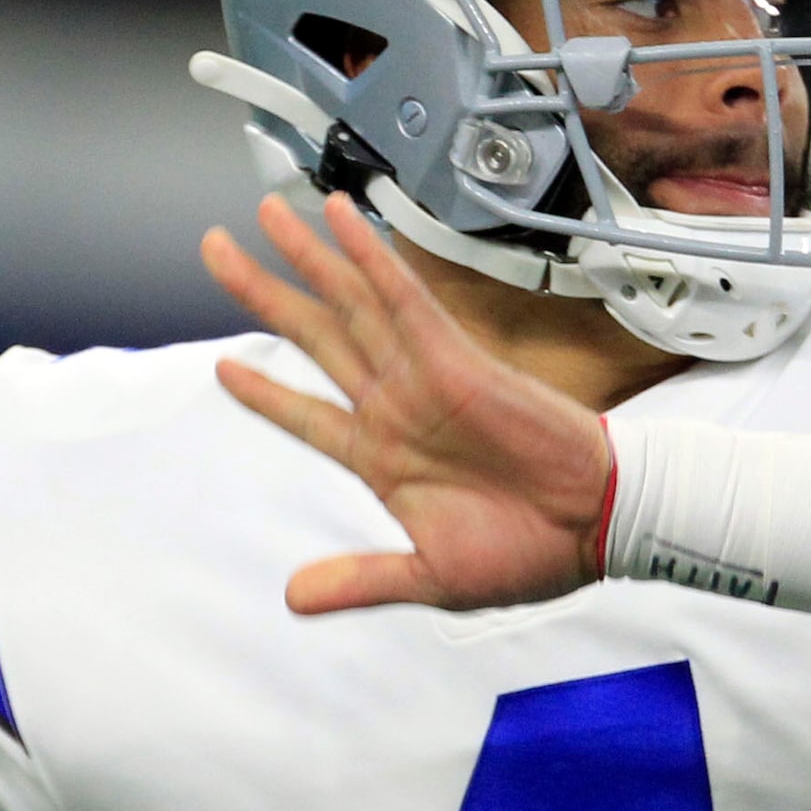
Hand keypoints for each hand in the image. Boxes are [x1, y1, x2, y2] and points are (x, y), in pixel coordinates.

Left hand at [201, 193, 612, 614]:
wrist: (598, 528)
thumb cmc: (529, 553)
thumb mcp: (430, 578)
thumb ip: (359, 580)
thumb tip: (293, 600)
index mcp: (382, 458)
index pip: (306, 416)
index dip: (264, 392)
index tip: (224, 367)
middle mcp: (394, 407)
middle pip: (313, 337)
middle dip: (262, 291)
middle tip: (212, 248)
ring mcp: (421, 378)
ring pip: (349, 305)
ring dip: (307, 257)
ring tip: (264, 210)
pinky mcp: (455, 359)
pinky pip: (403, 299)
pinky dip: (370, 259)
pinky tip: (338, 218)